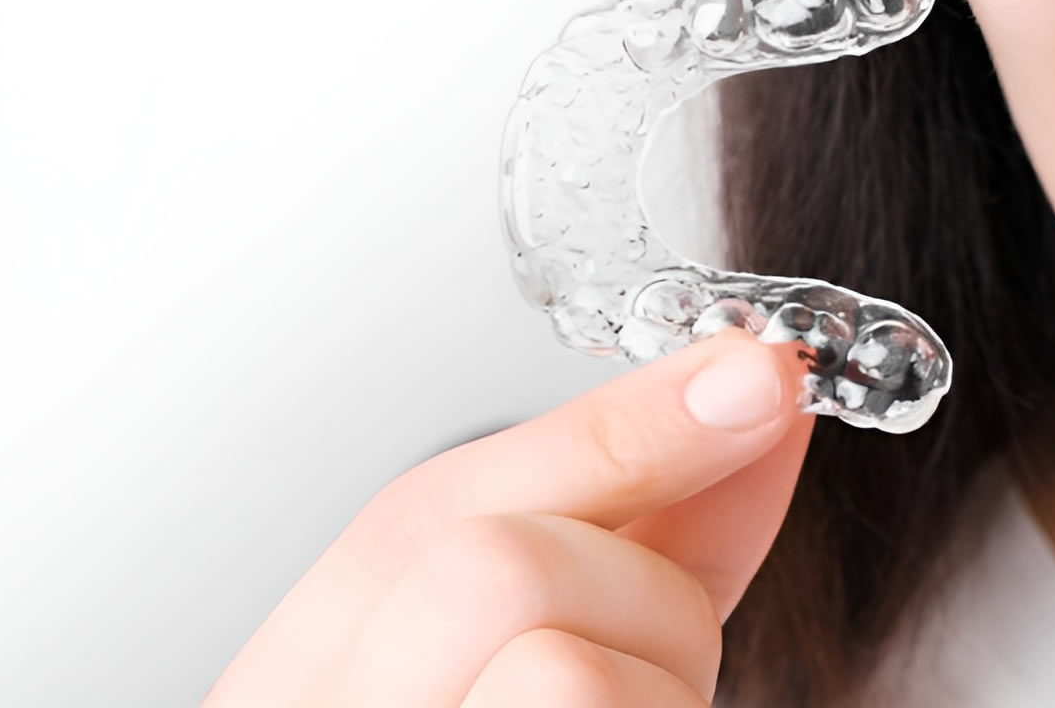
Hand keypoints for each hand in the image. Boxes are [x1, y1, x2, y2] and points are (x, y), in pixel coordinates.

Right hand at [200, 328, 815, 706]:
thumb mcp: (518, 673)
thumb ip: (624, 541)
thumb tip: (745, 400)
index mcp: (292, 703)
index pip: (422, 513)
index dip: (615, 426)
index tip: (763, 378)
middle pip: (494, 570)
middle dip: (637, 596)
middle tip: (660, 669)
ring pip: (568, 674)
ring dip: (663, 697)